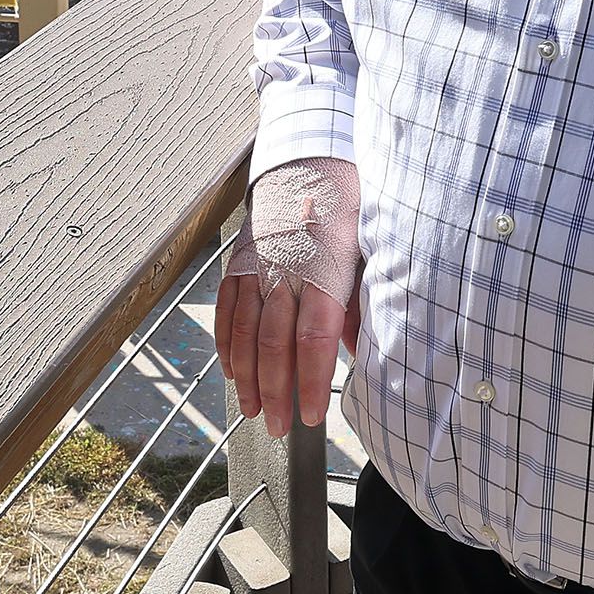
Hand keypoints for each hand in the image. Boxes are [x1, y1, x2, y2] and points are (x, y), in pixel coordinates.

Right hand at [214, 157, 361, 438]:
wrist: (307, 164)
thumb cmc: (346, 212)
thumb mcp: (367, 254)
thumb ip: (361, 306)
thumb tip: (364, 354)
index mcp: (323, 274)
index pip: (313, 339)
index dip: (309, 381)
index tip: (310, 415)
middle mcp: (284, 275)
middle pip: (273, 344)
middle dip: (275, 392)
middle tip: (278, 429)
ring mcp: (256, 269)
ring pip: (244, 332)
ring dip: (246, 377)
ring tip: (252, 411)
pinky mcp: (238, 264)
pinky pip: (226, 310)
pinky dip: (226, 344)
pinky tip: (231, 371)